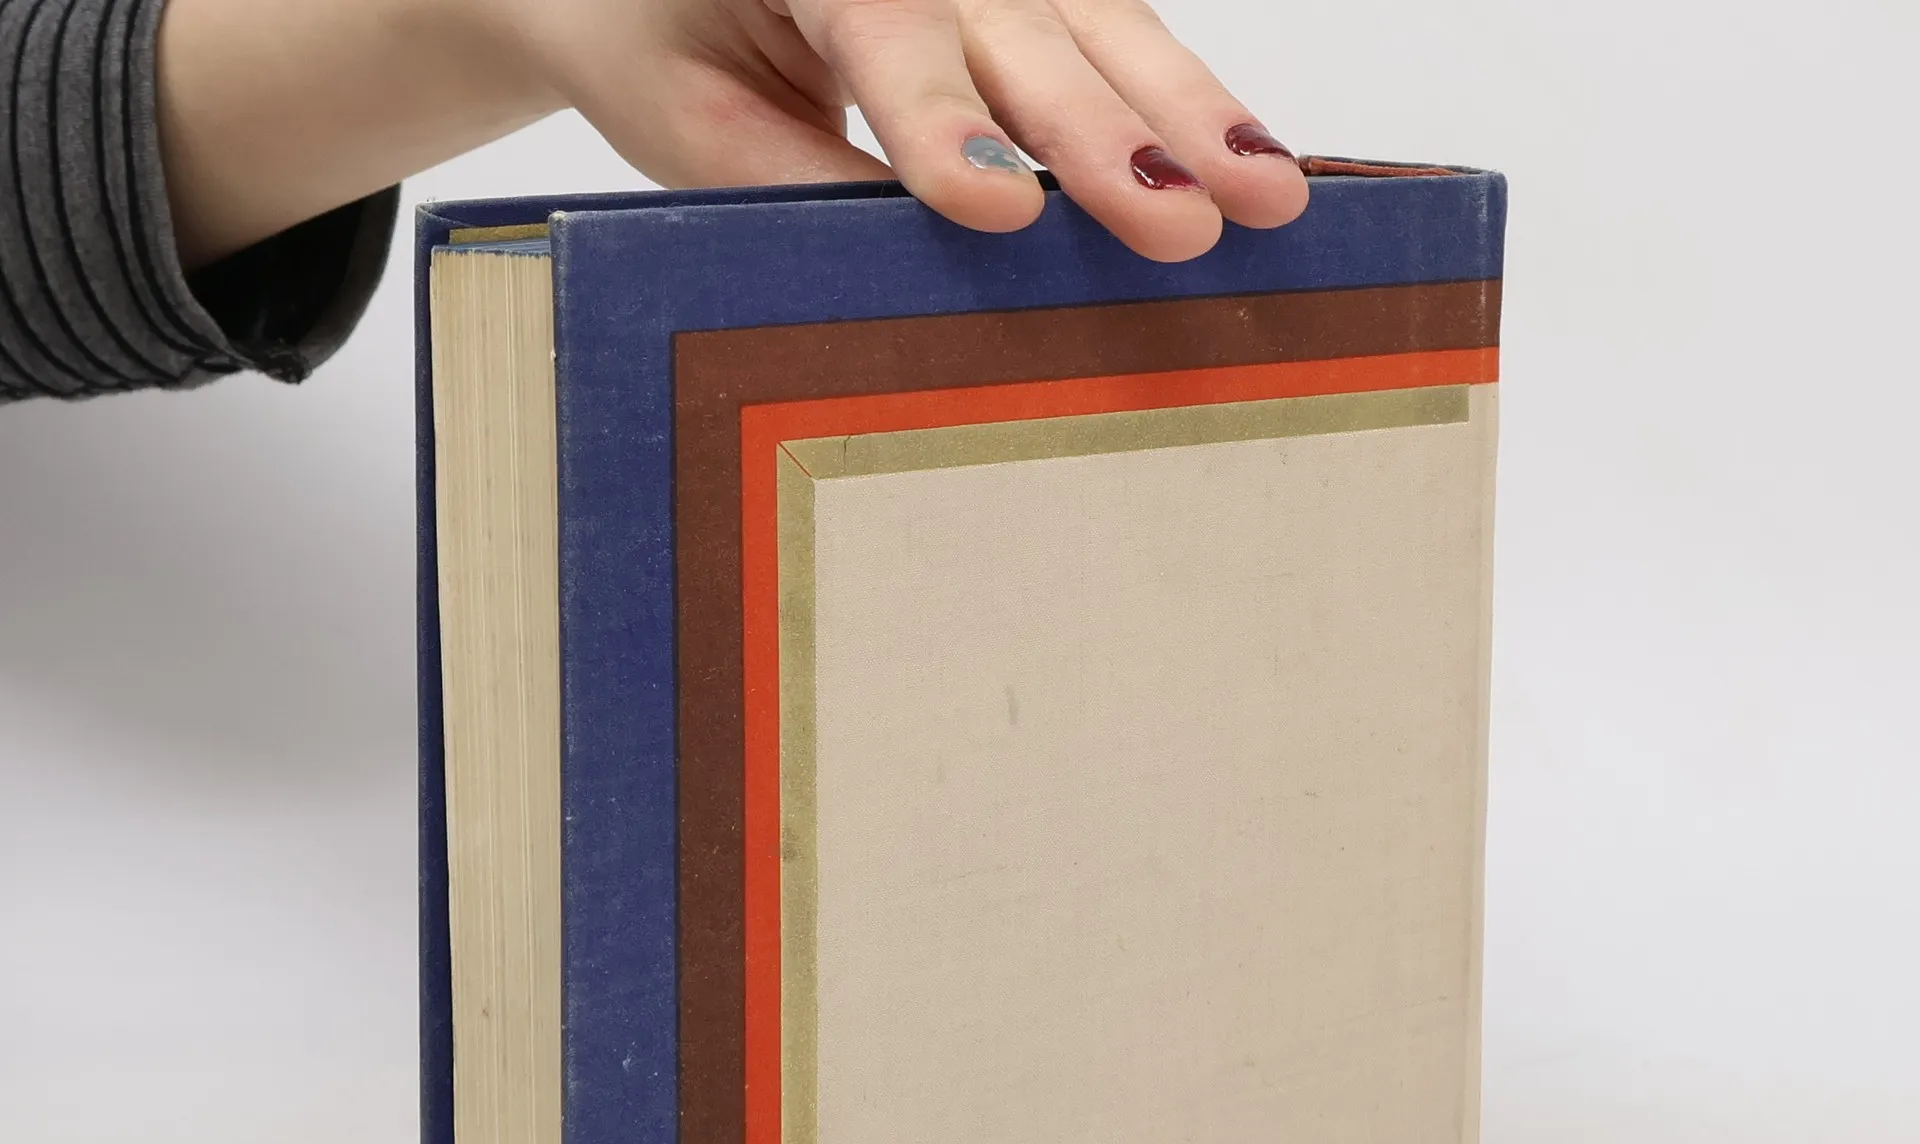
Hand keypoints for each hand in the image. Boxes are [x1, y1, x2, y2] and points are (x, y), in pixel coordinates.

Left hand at [492, 0, 1307, 260]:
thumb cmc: (658, 38)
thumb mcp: (693, 122)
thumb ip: (799, 179)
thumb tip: (926, 260)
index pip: (887, 30)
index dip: (946, 121)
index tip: (1000, 203)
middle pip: (1022, 24)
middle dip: (1109, 129)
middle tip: (1184, 219)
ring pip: (1093, 20)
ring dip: (1184, 110)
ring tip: (1263, 188)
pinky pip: (1107, 27)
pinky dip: (1178, 95)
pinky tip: (1246, 151)